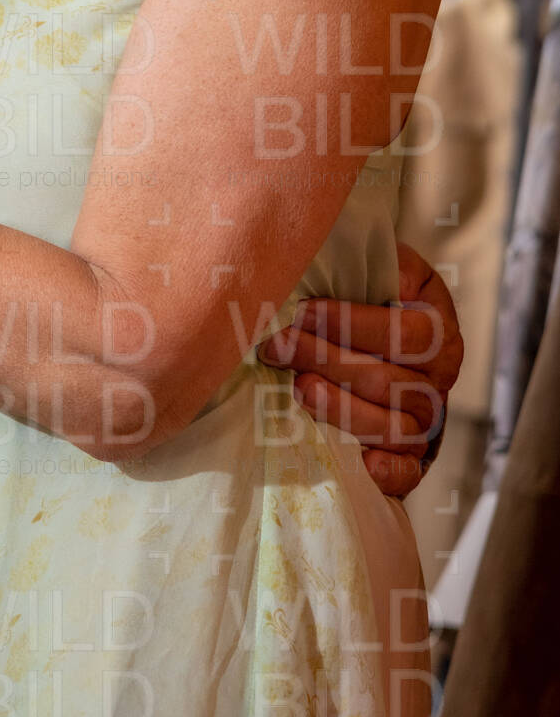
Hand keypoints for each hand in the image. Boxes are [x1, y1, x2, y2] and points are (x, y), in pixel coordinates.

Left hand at [264, 240, 463, 498]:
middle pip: (390, 378)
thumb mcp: (371, 268)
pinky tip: (357, 461)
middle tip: (276, 347)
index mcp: (437, 323)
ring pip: (392, 425)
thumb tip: (321, 243)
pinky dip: (386, 472)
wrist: (375, 343)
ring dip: (341, 409)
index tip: (303, 310)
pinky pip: (407, 473)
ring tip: (297, 388)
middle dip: (326, 360)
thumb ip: (359, 258)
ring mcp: (429, 420)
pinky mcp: (412, 459)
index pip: (407, 332)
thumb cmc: (362, 299)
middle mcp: (440, 375)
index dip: (353, 323)